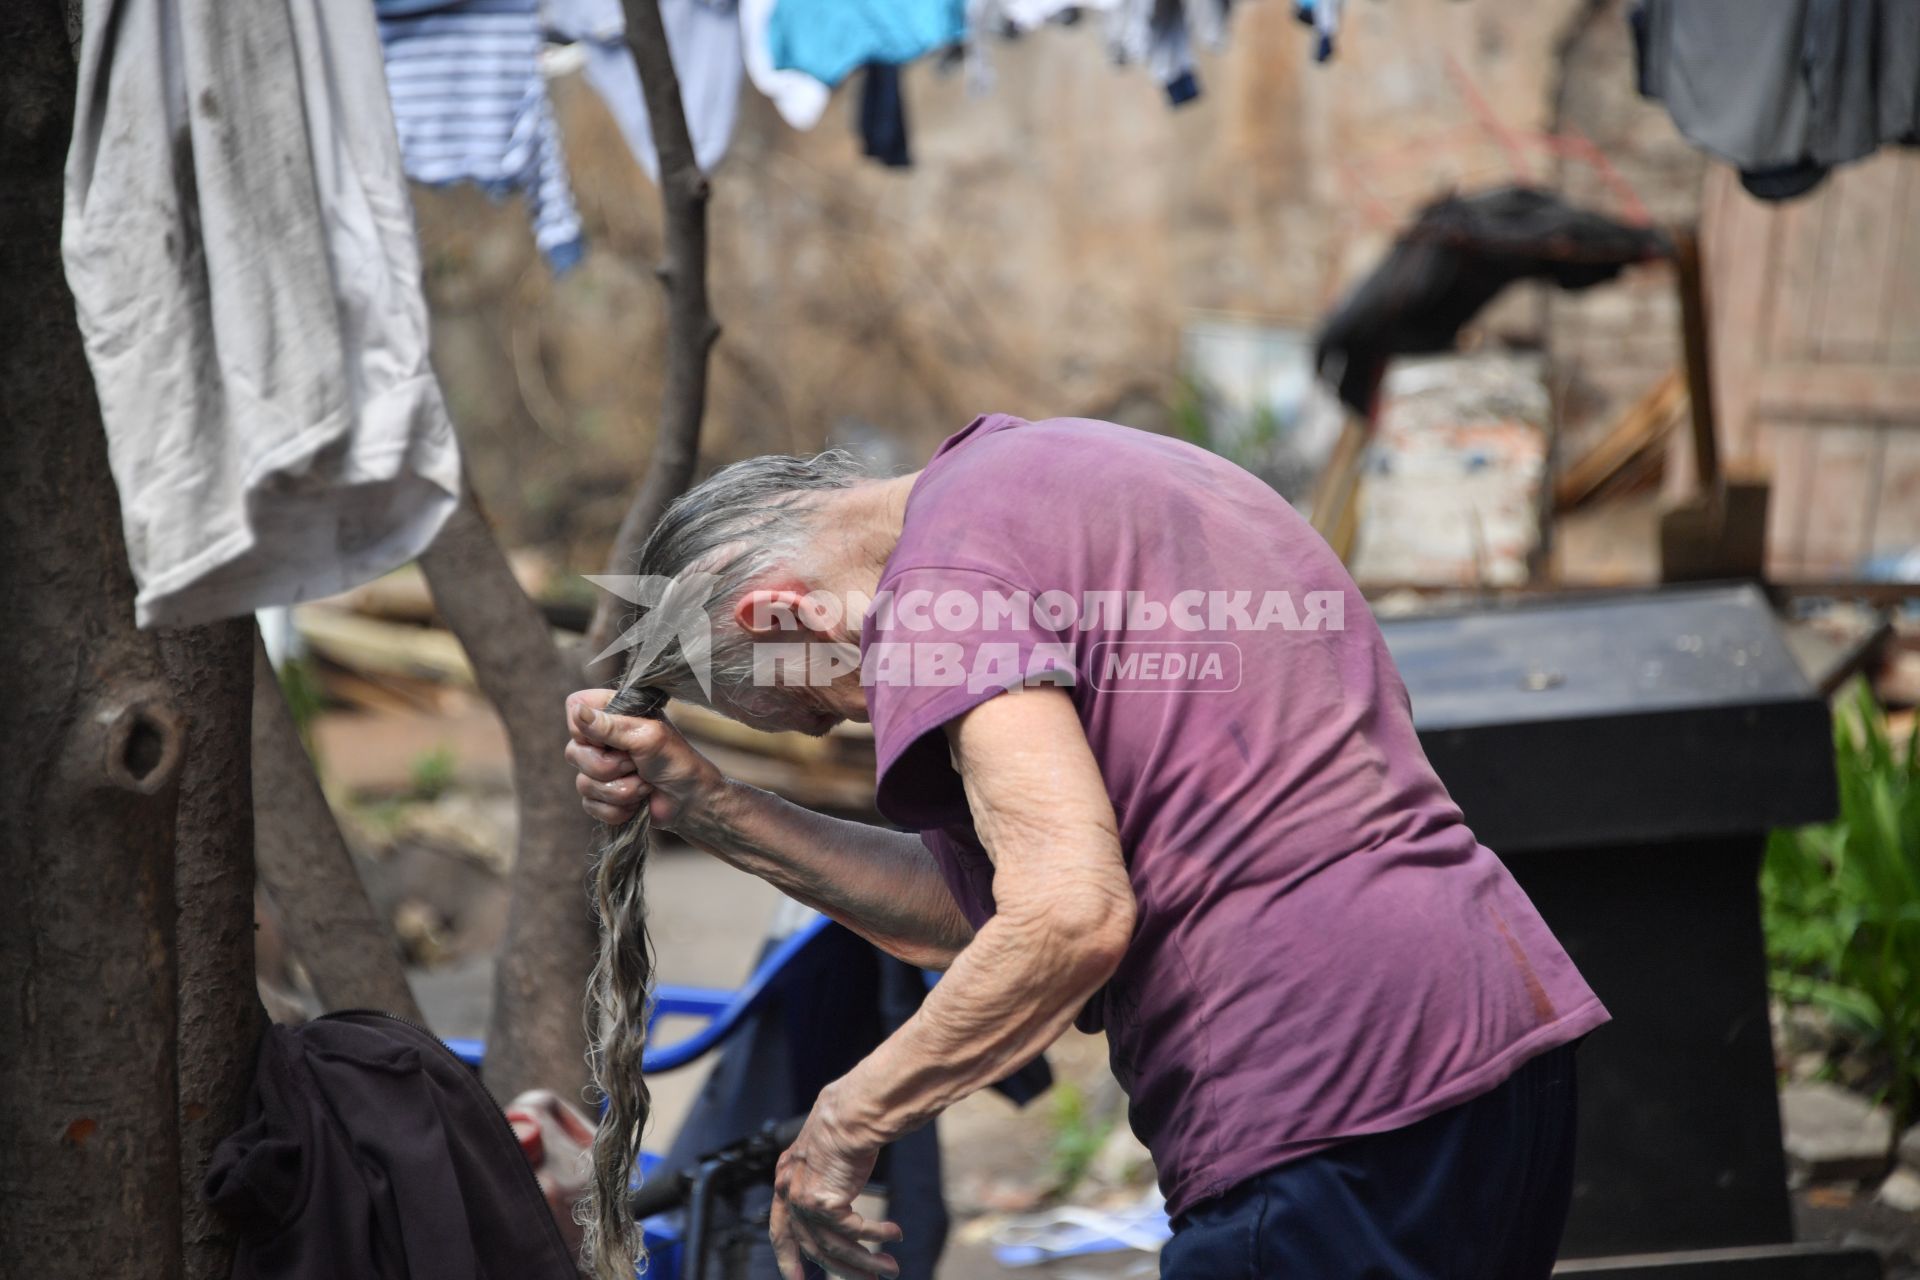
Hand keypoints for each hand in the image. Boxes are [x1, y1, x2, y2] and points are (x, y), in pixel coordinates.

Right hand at [565, 688, 723, 828]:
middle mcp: (602, 739)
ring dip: (620, 790)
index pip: (575, 707)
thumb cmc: (677, 762)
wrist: (691, 802)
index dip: (587, 727)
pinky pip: (590, 805)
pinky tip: (638, 802)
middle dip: (610, 766)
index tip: (613, 738)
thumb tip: (577, 712)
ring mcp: (599, 768)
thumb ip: (610, 726)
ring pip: (582, 783)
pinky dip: (618, 809)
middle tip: (637, 764)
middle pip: (573, 752)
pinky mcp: (601, 796)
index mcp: (613, 713)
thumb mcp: (647, 737)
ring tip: (645, 784)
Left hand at [770, 1086, 900, 1279]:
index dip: (788, 1257)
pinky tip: (895, 1234)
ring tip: (890, 1269)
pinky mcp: (823, 1202)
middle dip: (843, 1269)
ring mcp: (803, 1198)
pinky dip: (877, 1235)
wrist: (852, 1110)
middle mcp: (789, 1191)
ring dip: (866, 1260)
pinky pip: (854, 1231)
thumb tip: (840, 1192)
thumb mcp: (828, 1151)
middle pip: (813, 1246)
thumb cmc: (846, 1119)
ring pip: (835, 1246)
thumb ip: (826, 1175)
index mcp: (786, 1177)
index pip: (781, 1229)